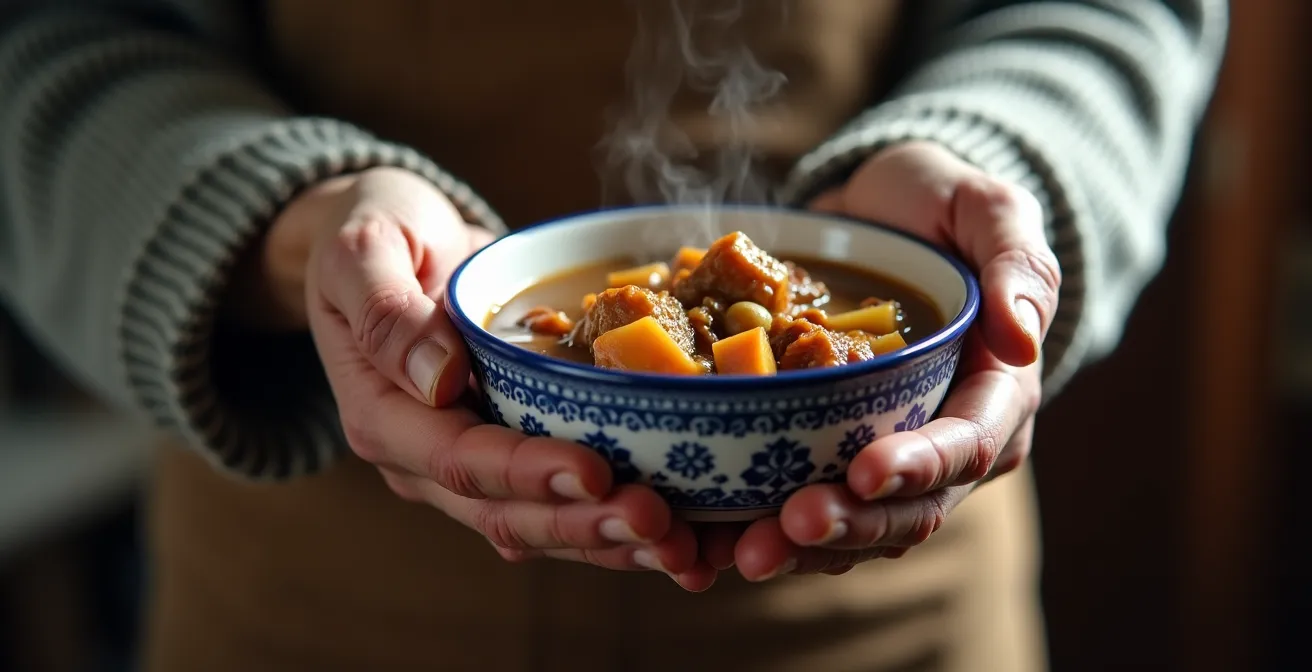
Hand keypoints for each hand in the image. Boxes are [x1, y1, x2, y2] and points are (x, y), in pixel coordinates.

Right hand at [240, 167, 716, 590]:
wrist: (395, 240)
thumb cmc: (374, 232)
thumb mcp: (362, 250)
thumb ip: (386, 312)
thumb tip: (437, 379)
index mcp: (384, 416)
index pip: (460, 460)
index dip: (529, 472)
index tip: (596, 471)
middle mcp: (426, 462)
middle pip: (509, 513)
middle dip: (586, 522)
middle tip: (659, 520)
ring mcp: (474, 468)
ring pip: (544, 527)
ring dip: (613, 541)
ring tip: (682, 548)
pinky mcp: (517, 458)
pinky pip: (567, 506)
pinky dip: (620, 524)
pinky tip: (682, 535)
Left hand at [701, 141, 1060, 579]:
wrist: (875, 214)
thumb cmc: (940, 208)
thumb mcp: (987, 211)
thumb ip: (1015, 265)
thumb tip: (1021, 340)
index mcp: (995, 394)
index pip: (970, 444)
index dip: (920, 466)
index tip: (866, 472)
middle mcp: (944, 443)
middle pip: (906, 508)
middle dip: (848, 524)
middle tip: (785, 528)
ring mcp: (882, 455)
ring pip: (851, 524)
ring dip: (796, 548)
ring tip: (736, 553)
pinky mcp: (826, 453)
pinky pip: (798, 505)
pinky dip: (753, 528)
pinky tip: (704, 545)